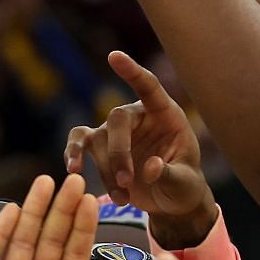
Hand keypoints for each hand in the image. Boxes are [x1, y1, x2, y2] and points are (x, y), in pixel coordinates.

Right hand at [64, 51, 215, 246]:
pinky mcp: (99, 148)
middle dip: (118, 152)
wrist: (169, 202)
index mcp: (165, 115)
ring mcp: (115, 131)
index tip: (114, 56)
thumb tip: (149, 166)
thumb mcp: (186, 182)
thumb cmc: (184, 185)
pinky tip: (74, 171)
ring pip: (97, 139)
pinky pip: (78, 143)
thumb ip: (170, 173)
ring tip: (120, 197)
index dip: (132, 72)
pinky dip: (73, 155)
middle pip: (118, 119)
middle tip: (126, 183)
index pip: (149, 87)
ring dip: (104, 167)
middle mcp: (138, 117)